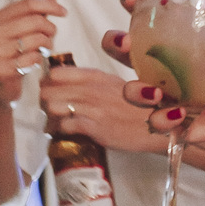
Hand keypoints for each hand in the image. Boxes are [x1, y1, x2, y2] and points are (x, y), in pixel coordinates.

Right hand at [0, 0, 66, 108]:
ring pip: (37, 40)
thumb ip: (36, 14)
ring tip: (44, 50)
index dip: (50, 5)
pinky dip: (40, 60)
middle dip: (50, 28)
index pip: (28, 3)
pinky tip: (35, 62)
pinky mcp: (2, 70)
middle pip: (35, 21)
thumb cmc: (13, 54)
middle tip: (52, 36)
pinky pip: (34, 58)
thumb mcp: (22, 31)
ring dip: (48, 45)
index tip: (64, 12)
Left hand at [41, 63, 162, 153]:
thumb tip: (64, 80)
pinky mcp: (95, 128)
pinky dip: (60, 130)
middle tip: (50, 111)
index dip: (47, 84)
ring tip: (55, 123)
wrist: (160, 127)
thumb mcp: (115, 86)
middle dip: (44, 101)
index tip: (50, 92)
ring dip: (50, 117)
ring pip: (52, 107)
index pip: (57, 73)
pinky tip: (65, 132)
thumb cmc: (137, 107)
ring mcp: (94, 108)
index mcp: (97, 76)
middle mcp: (93, 89)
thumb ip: (91, 81)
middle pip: (48, 90)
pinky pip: (64, 126)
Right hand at [106, 6, 204, 162]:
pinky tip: (180, 115)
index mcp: (182, 48)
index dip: (134, 7)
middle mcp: (166, 70)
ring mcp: (166, 97)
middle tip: (124, 42)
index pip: (151, 21)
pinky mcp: (171, 124)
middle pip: (126, 52)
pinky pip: (156, 122)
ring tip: (155, 92)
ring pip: (133, 91)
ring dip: (136, 90)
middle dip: (116, 44)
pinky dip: (163, 119)